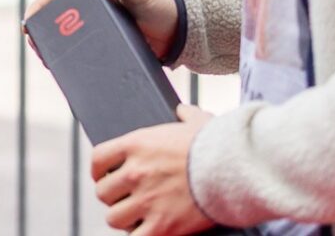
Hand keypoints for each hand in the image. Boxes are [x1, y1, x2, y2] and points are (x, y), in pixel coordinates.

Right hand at [25, 0, 179, 60]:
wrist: (179, 30)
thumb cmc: (159, 3)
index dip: (39, 7)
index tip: (29, 23)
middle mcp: (88, 6)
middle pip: (56, 17)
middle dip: (41, 30)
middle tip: (35, 47)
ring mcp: (94, 26)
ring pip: (65, 36)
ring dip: (52, 46)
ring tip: (47, 61)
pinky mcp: (101, 44)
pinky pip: (80, 50)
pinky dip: (70, 58)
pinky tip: (64, 71)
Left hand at [93, 105, 213, 234]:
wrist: (237, 170)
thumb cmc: (219, 145)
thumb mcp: (199, 122)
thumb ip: (186, 115)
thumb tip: (183, 110)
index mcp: (136, 144)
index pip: (97, 159)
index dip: (99, 171)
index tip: (104, 176)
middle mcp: (135, 173)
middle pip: (103, 192)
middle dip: (113, 197)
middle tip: (126, 199)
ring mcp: (146, 201)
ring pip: (114, 217)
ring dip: (124, 218)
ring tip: (136, 217)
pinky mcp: (162, 226)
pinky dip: (140, 235)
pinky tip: (148, 230)